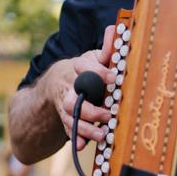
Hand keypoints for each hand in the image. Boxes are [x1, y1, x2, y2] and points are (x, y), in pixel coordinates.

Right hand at [48, 26, 116, 150]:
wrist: (59, 81)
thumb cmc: (85, 69)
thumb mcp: (94, 56)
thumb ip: (107, 48)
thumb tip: (116, 30)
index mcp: (78, 67)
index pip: (84, 66)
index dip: (98, 71)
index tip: (113, 77)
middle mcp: (69, 86)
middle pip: (73, 97)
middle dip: (90, 108)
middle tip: (109, 113)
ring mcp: (65, 103)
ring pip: (69, 115)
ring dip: (85, 127)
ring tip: (102, 134)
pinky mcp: (65, 117)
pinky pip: (67, 128)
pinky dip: (75, 137)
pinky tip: (82, 145)